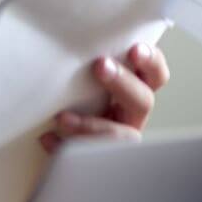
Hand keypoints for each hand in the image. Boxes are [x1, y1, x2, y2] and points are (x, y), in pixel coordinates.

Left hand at [39, 42, 169, 151]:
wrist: (55, 150)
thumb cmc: (69, 105)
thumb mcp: (80, 83)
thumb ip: (84, 69)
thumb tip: (66, 39)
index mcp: (132, 92)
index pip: (153, 75)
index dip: (150, 62)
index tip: (135, 49)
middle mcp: (131, 116)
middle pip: (143, 99)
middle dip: (123, 82)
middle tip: (100, 65)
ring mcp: (118, 141)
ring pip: (120, 135)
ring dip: (92, 125)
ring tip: (63, 118)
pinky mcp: (99, 162)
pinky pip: (90, 158)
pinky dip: (67, 147)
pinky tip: (48, 138)